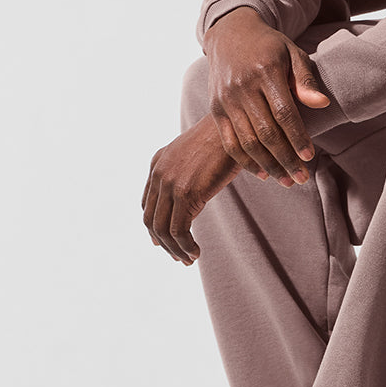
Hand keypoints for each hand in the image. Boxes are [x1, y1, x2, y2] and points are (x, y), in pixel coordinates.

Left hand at [142, 114, 241, 264]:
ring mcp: (170, 183)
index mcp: (158, 163)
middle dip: (164, 243)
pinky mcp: (185, 193)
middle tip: (179, 257)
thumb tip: (191, 199)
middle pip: (151, 220)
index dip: (155, 227)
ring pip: (163, 229)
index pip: (147, 204)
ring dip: (176, 250)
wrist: (238, 127)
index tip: (167, 243)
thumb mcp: (199, 155)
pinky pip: (179, 230)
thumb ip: (187, 173)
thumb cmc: (227, 140)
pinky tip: (197, 253)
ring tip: (189, 259)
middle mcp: (158, 173)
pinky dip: (185, 246)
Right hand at [204, 7, 330, 185]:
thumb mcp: (293, 53)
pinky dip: (246, 161)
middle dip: (286, 159)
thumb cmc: (270, 46)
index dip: (298, 137)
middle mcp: (242, 87)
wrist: (231, 34)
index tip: (310, 156)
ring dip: (269, 166)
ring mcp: (226, 100)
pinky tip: (263, 174)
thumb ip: (306, 79)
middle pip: (266, 133)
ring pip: (248, 142)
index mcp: (265, 72)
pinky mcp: (216, 109)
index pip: (284, 113)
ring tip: (287, 181)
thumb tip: (322, 104)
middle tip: (302, 178)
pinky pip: (230, 142)